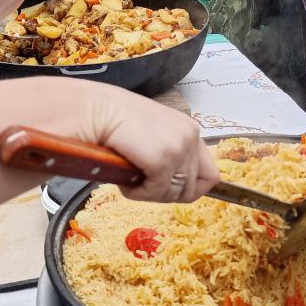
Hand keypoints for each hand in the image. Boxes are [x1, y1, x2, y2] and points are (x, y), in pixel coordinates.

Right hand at [77, 85, 220, 201]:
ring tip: (130, 177)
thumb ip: (170, 155)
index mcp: (189, 130)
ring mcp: (179, 147)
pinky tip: (123, 177)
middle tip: (140, 183)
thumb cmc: (115, 122)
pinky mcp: (163, 159)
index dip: (190, 189)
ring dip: (149, 193)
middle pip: (191, 189)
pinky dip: (136, 193)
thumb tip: (177, 187)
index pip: (210, 175)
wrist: (95, 110)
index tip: (167, 190)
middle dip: (164, 193)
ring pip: (175, 194)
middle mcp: (191, 136)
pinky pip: (155, 192)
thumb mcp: (153, 136)